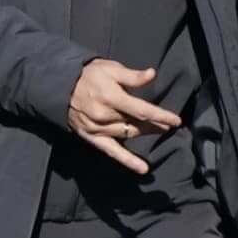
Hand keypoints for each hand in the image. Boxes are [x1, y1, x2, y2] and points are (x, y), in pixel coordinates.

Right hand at [66, 56, 180, 174]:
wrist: (61, 86)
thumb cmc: (89, 75)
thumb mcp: (110, 69)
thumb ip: (132, 76)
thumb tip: (152, 74)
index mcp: (111, 97)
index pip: (142, 110)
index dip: (161, 116)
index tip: (176, 120)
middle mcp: (105, 116)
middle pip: (137, 124)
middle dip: (155, 125)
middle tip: (168, 125)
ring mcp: (98, 129)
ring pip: (128, 134)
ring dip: (144, 134)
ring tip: (157, 131)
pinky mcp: (92, 138)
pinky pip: (112, 152)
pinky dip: (128, 161)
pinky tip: (143, 168)